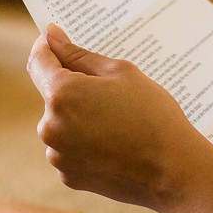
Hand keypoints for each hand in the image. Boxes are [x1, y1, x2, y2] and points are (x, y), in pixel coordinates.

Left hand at [26, 24, 212, 212]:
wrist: (173, 171)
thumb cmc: (152, 115)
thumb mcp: (121, 73)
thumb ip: (79, 55)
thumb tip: (51, 37)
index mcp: (62, 94)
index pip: (39, 61)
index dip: (48, 46)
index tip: (56, 38)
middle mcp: (50, 125)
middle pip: (52, 94)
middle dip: (74, 87)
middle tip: (110, 90)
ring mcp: (58, 154)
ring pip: (61, 123)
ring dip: (79, 117)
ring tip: (118, 121)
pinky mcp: (69, 175)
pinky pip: (70, 149)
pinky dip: (85, 143)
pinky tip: (115, 143)